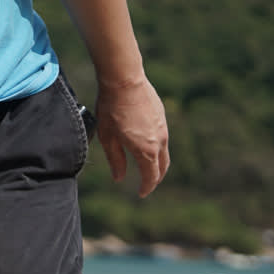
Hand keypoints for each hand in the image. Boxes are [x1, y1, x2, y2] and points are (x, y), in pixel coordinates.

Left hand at [95, 73, 168, 196]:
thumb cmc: (111, 108)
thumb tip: (119, 178)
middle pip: (162, 167)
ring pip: (165, 152)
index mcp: (146, 150)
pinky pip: (163, 137)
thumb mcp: (108, 137)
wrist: (124, 80)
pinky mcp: (162, 116)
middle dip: (155, 178)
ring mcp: (163, 128)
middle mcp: (159, 141)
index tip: (141, 193)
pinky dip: (157, 147)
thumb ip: (115, 159)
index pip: (151, 176)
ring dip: (158, 163)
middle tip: (147, 184)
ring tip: (147, 166)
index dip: (146, 187)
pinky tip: (147, 144)